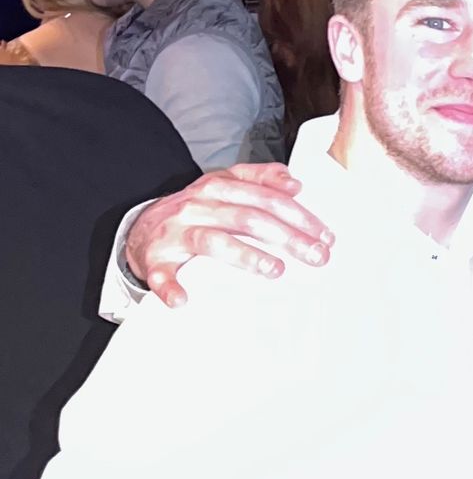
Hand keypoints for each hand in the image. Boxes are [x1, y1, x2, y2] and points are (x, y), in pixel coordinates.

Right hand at [127, 166, 333, 307]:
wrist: (141, 227)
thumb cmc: (194, 210)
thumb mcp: (225, 184)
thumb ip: (259, 179)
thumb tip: (294, 183)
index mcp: (218, 187)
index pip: (265, 198)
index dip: (298, 215)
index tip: (324, 235)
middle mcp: (199, 206)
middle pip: (248, 218)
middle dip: (286, 237)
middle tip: (315, 256)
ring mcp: (176, 233)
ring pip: (213, 241)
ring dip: (245, 256)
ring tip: (275, 270)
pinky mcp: (155, 260)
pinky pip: (161, 274)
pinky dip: (170, 287)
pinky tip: (183, 300)